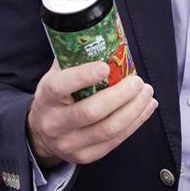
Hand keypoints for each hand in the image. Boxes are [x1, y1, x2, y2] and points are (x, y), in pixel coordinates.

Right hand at [26, 59, 156, 169]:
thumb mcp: (56, 76)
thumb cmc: (57, 97)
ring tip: (148, 93)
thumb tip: (105, 35)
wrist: (42, 134)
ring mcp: (69, 143)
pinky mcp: (86, 156)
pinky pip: (116, 140)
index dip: (83, 76)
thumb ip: (75, 59)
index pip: (60, 86)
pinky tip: (147, 107)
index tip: (105, 66)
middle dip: (120, 95)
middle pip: (91, 111)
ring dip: (134, 109)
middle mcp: (54, 123)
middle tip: (138, 82)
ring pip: (108, 129)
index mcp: (45, 97)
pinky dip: (136, 122)